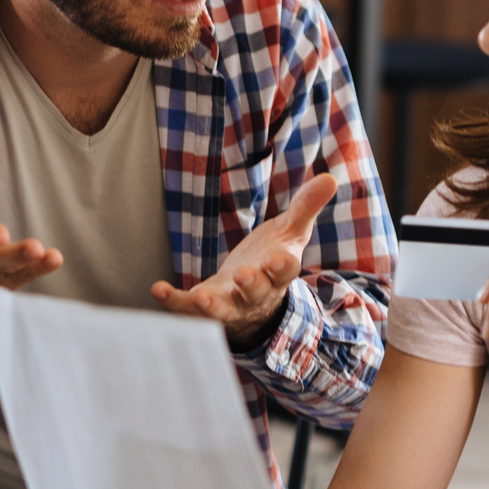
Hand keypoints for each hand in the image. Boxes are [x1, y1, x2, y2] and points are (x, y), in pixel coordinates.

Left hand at [152, 171, 336, 347]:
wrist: (254, 299)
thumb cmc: (273, 261)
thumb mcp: (291, 233)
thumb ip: (305, 207)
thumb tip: (330, 178)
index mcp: (279, 273)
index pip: (285, 271)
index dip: (282, 266)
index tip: (281, 259)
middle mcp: (256, 293)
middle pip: (255, 292)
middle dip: (251, 284)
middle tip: (245, 274)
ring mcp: (230, 304)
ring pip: (222, 309)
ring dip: (211, 305)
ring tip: (200, 297)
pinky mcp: (205, 306)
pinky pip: (188, 308)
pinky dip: (174, 301)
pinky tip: (158, 289)